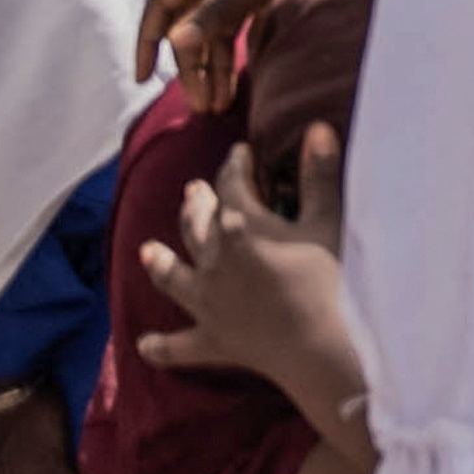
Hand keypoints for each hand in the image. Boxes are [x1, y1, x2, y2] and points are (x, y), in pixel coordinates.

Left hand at [136, 132, 362, 434]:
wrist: (319, 346)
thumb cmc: (330, 279)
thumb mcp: (328, 221)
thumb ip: (319, 175)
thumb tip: (315, 127)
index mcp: (241, 228)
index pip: (232, 188)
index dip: (235, 167)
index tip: (239, 153)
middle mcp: (213, 263)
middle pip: (196, 228)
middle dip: (195, 206)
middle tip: (193, 191)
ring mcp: (208, 305)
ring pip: (174, 279)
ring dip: (160, 264)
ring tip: (147, 251)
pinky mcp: (213, 342)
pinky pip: (179, 346)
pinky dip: (162, 345)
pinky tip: (144, 345)